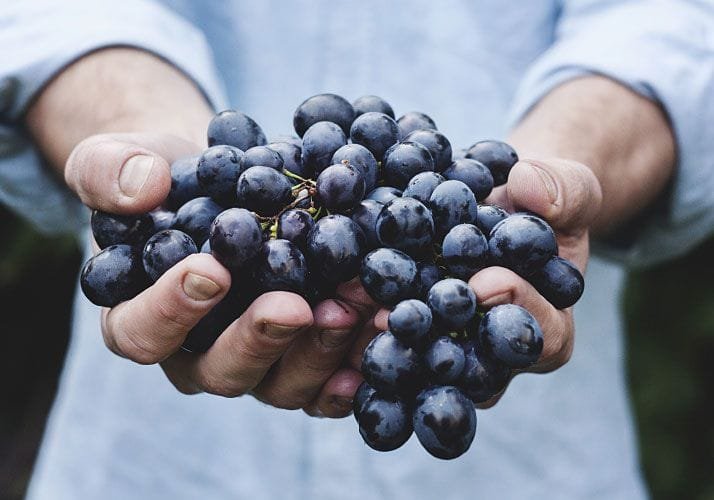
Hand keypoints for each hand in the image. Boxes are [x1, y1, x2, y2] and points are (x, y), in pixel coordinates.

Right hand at [67, 132, 377, 416]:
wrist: (221, 184)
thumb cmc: (163, 179)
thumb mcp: (118, 160)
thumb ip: (109, 171)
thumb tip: (142, 187)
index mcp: (139, 318)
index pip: (142, 332)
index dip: (171, 310)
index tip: (211, 270)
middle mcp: (197, 354)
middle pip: (221, 371)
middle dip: (260, 339)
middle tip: (294, 306)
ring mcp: (255, 361)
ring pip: (282, 383)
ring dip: (320, 350)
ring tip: (355, 306)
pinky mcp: (300, 357)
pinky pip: (327, 381)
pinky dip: (355, 363)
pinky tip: (381, 333)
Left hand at [351, 158, 601, 406]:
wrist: (500, 203)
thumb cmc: (542, 203)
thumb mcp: (568, 188)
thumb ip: (563, 191)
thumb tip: (529, 186)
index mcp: (547, 328)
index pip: (540, 336)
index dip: (517, 310)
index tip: (487, 281)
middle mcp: (494, 354)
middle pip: (471, 365)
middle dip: (437, 339)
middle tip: (401, 316)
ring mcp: (448, 348)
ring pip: (421, 362)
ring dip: (388, 340)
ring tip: (356, 310)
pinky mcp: (410, 333)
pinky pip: (387, 338)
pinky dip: (358, 321)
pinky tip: (330, 303)